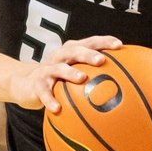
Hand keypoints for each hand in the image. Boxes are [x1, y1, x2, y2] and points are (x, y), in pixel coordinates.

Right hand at [2, 35, 121, 112]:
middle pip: (74, 51)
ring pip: (59, 68)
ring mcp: (47, 70)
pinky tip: (57, 109)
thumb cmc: (58, 79)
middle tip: (102, 60)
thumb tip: (125, 86)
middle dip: (88, 54)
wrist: (25, 84)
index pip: (90, 42)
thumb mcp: (74, 73)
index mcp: (71, 52)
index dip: (104, 42)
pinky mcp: (37, 85)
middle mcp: (60, 57)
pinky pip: (44, 92)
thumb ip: (95, 76)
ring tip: (82, 78)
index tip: (119, 45)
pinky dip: (50, 100)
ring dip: (70, 72)